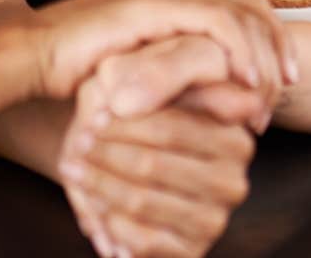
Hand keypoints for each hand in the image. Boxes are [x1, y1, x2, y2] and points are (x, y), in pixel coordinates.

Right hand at [26, 0, 294, 105]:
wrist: (35, 55)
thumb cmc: (80, 67)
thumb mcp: (145, 65)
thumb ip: (180, 65)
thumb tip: (220, 92)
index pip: (245, 6)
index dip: (271, 42)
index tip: (282, 83)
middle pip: (254, 5)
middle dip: (277, 50)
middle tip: (286, 91)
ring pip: (243, 14)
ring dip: (263, 58)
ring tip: (266, 96)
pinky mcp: (159, 2)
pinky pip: (220, 23)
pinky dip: (240, 51)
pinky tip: (246, 81)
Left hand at [59, 39, 263, 257]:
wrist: (143, 165)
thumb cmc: (151, 111)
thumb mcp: (160, 75)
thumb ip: (158, 71)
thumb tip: (127, 99)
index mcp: (236, 134)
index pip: (176, 127)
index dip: (129, 122)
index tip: (94, 115)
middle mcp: (234, 178)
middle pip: (156, 165)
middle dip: (108, 153)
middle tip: (77, 142)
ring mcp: (215, 217)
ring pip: (143, 200)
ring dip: (100, 184)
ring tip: (74, 168)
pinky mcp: (193, 250)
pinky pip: (142, 238)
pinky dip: (110, 219)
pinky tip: (95, 201)